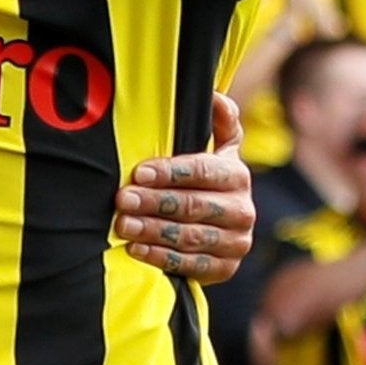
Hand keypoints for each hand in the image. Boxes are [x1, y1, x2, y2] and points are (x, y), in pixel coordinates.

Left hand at [116, 93, 255, 281]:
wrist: (222, 225)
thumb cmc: (208, 177)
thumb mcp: (219, 146)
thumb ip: (221, 121)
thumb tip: (213, 94)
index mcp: (238, 175)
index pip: (203, 171)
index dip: (170, 172)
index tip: (139, 172)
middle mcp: (242, 210)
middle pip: (193, 206)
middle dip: (155, 202)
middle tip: (123, 199)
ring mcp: (236, 242)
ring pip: (190, 237)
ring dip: (153, 230)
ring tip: (123, 224)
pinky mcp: (225, 269)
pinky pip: (190, 265)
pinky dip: (161, 257)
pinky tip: (135, 248)